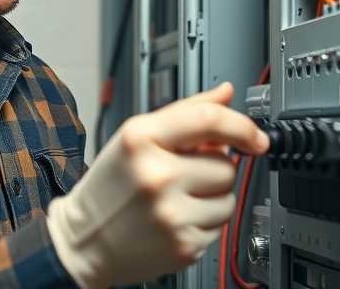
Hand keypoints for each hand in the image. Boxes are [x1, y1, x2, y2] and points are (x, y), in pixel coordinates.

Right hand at [46, 82, 269, 288]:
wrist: (84, 241)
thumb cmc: (111, 186)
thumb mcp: (136, 137)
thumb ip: (185, 112)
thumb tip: (225, 93)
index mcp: (140, 139)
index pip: (208, 120)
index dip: (242, 126)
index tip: (255, 137)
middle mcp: (156, 176)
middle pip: (225, 165)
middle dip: (212, 169)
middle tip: (181, 175)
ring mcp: (170, 214)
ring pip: (228, 197)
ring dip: (212, 197)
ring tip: (177, 199)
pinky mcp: (183, 245)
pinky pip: (220, 225)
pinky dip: (204, 221)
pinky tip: (176, 219)